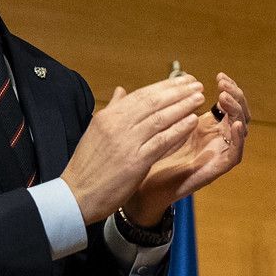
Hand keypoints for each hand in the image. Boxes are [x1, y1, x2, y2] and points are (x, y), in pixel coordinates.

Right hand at [61, 75, 205, 225]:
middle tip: (197, 85)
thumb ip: (113, 109)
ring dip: (183, 107)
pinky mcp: (135, 162)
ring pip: (160, 118)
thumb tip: (122, 90)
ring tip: (199, 99)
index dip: (165, 86)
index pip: (141, 95)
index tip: (183, 80)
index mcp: (108, 116)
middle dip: (178, 92)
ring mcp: (126, 143)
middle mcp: (117, 125)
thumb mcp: (96, 131)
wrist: (76, 195)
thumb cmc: (88, 166)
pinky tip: (192, 122)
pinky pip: (162, 142)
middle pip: (153, 102)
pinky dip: (178, 130)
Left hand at [124, 73, 250, 222]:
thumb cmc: (150, 157)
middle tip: (223, 84)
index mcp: (205, 126)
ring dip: (237, 112)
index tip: (219, 76)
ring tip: (225, 98)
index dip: (229, 89)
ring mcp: (217, 153)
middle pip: (239, 113)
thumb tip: (152, 83)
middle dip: (235, 96)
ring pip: (240, 130)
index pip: (228, 104)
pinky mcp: (216, 168)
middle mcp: (216, 138)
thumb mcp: (156, 126)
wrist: (142, 188)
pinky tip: (234, 125)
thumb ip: (160, 106)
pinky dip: (238, 139)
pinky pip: (235, 154)